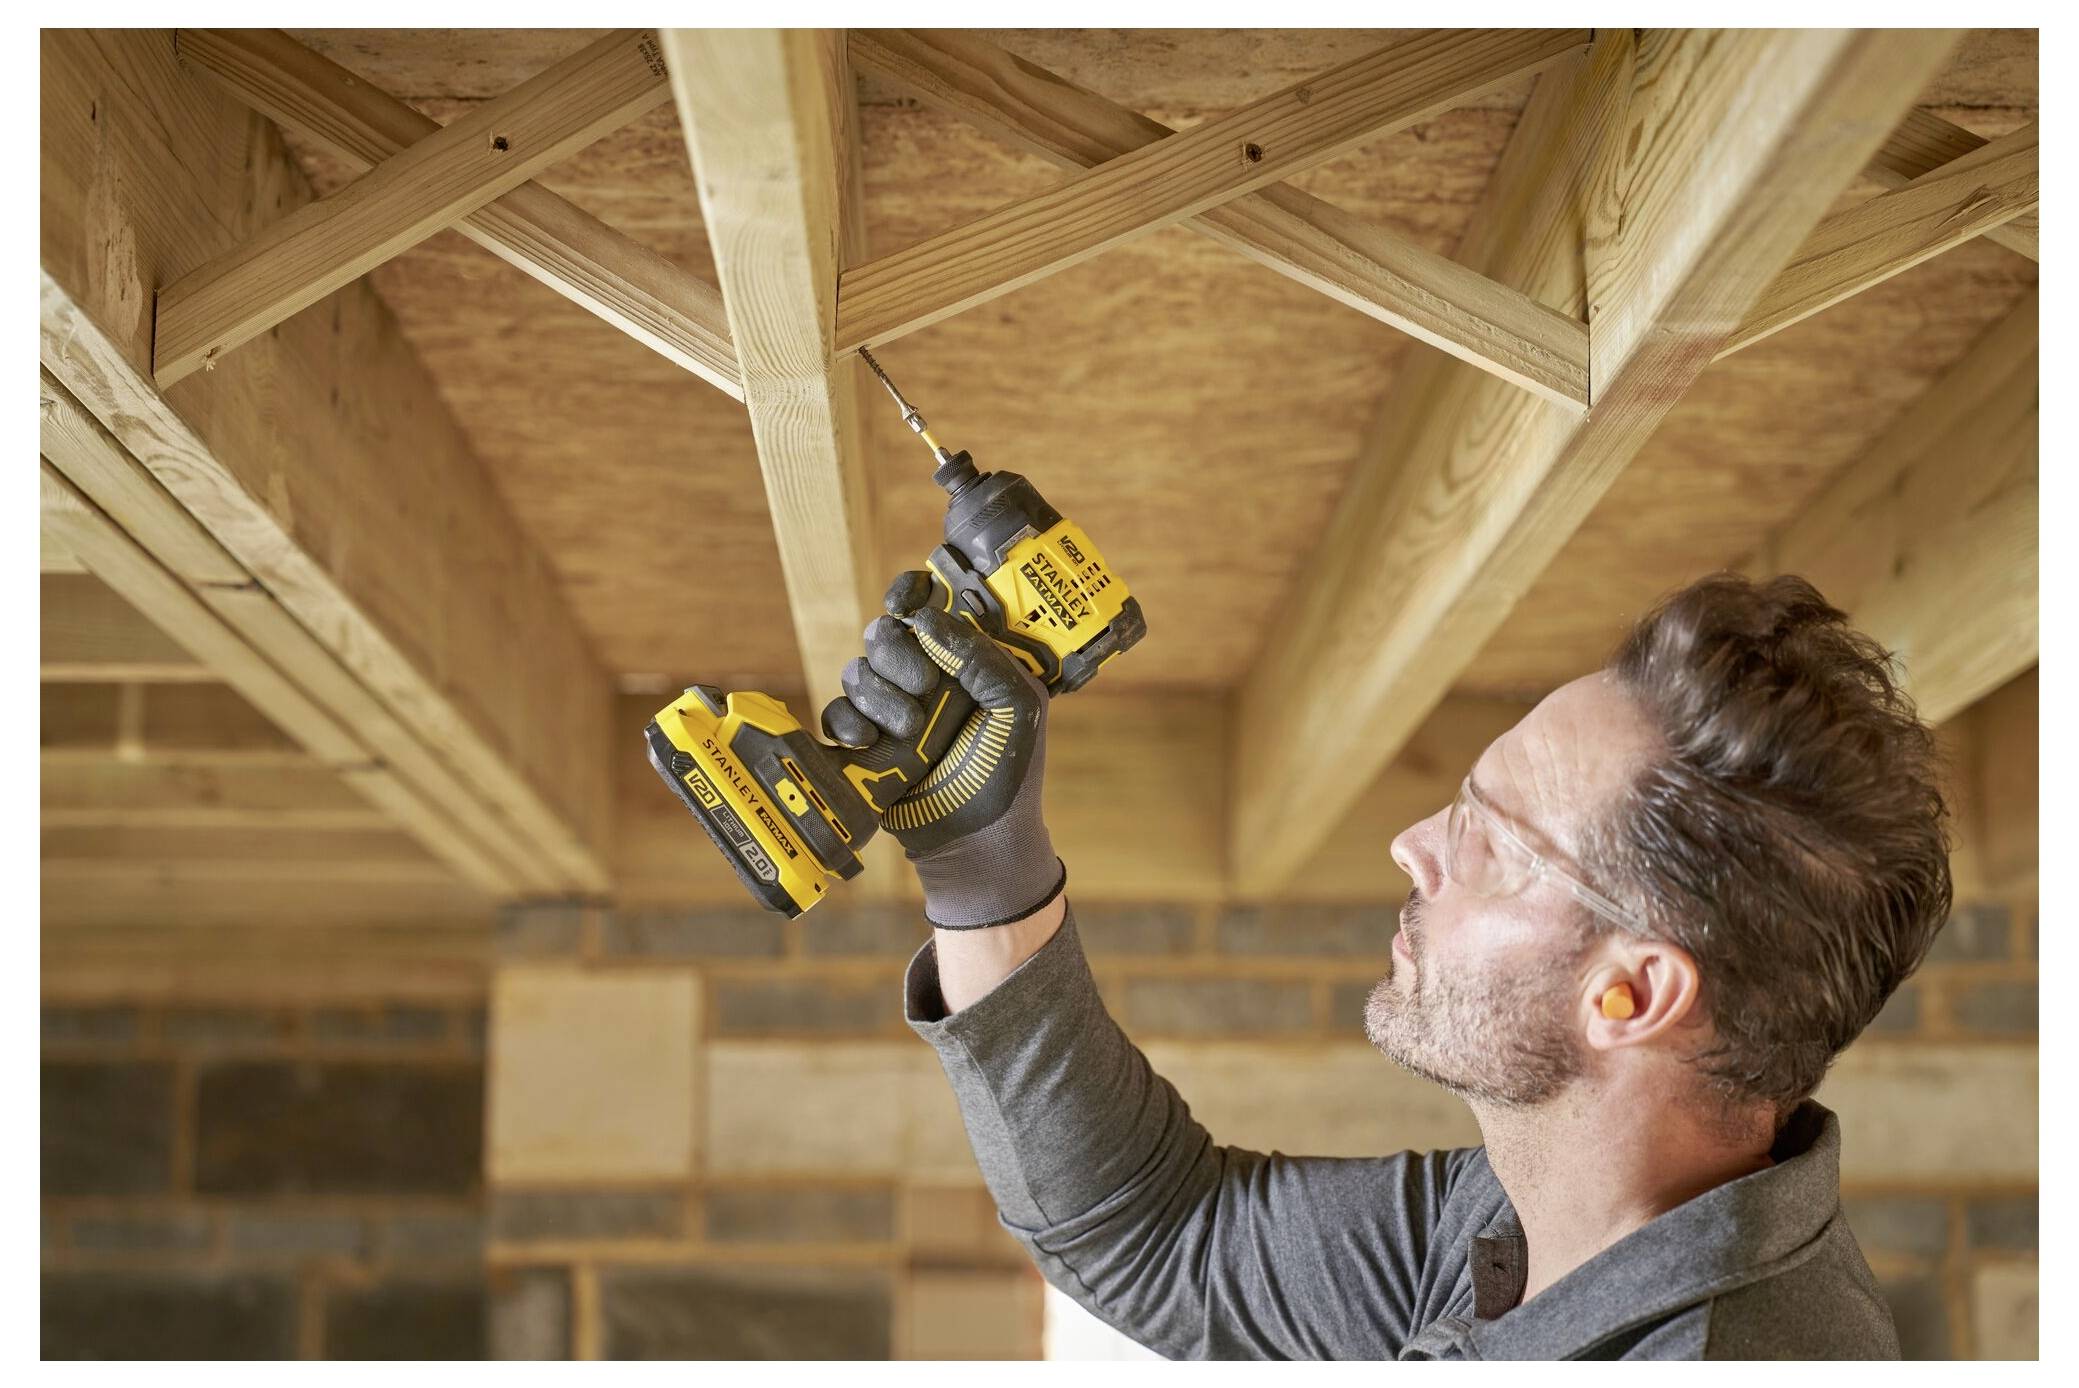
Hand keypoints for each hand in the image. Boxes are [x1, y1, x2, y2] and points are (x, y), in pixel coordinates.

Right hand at [820, 571, 1062, 928]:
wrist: (976, 841)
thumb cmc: (1006, 771)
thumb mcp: (1016, 705)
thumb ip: (981, 655)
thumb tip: (927, 618)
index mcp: (963, 659)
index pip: (928, 604)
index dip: (910, 592)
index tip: (905, 605)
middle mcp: (925, 676)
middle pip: (884, 632)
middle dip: (897, 656)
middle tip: (923, 690)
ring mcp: (890, 708)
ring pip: (858, 670)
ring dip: (879, 697)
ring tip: (909, 731)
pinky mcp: (862, 741)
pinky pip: (835, 711)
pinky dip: (848, 724)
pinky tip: (871, 743)